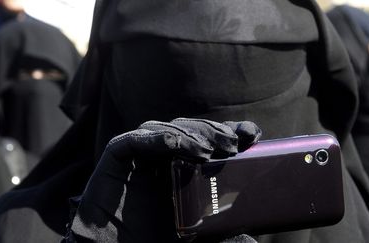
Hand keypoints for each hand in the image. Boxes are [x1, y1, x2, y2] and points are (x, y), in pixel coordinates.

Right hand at [66, 118, 260, 241]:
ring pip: (164, 129)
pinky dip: (156, 138)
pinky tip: (177, 143)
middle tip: (234, 142)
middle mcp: (162, 159)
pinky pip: (133, 141)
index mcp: (182, 169)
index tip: (251, 134)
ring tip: (210, 149)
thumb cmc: (153, 241)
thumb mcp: (196, 235)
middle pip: (189, 130)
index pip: (208, 140)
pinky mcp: (116, 158)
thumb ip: (220, 234)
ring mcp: (139, 157)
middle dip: (213, 131)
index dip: (229, 132)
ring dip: (189, 134)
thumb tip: (251, 239)